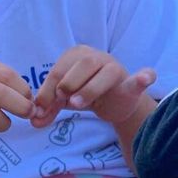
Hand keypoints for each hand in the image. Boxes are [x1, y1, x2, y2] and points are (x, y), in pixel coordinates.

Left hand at [32, 46, 155, 126]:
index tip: (40, 108)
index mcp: (78, 55)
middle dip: (68, 83)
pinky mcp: (132, 84)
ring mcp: (117, 68)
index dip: (47, 89)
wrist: (115, 103)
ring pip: (106, 73)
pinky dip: (143, 77)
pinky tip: (144, 78)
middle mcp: (98, 56)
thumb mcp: (64, 101)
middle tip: (62, 103)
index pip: (60, 69)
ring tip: (76, 105)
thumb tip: (33, 121)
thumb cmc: (85, 94)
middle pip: (83, 64)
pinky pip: (140, 79)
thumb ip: (49, 109)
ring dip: (89, 89)